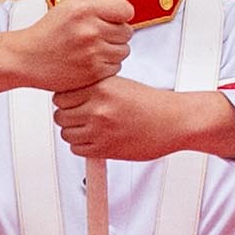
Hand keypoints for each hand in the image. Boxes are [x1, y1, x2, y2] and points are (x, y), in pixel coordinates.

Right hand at [0, 0, 132, 102]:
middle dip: (116, 31)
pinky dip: (107, 64)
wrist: (26, 58)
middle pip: (127, 31)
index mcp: (84, 10)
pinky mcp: (93, 72)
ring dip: (113, 49)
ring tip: (94, 47)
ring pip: (124, 50)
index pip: (125, 9)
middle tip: (101, 32)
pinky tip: (91, 59)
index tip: (115, 16)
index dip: (121, 13)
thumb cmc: (46, 32)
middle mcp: (90, 31)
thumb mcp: (66, 5)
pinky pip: (116, 66)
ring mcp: (93, 53)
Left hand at [56, 80, 234, 164]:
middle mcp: (98, 108)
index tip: (73, 103)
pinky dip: (83, 146)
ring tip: (90, 129)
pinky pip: (77, 150)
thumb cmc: (152, 104)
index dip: (65, 100)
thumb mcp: (120, 84)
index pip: (60, 96)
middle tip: (82, 117)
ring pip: (66, 134)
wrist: (175, 121)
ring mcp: (100, 130)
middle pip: (60, 116)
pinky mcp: (104, 149)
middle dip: (68, 117)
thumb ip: (94, 89)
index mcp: (101, 88)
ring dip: (74, 132)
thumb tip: (68, 96)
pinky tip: (96, 139)